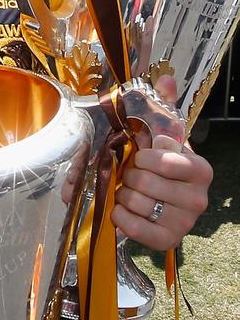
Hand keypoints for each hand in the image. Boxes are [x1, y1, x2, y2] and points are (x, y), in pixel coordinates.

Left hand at [112, 75, 212, 249]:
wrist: (164, 203)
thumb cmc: (162, 166)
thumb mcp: (165, 135)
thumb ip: (164, 106)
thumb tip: (165, 78)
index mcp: (200, 169)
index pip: (164, 159)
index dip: (144, 155)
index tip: (141, 154)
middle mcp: (199, 198)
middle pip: (146, 181)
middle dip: (129, 174)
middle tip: (130, 174)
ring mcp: (185, 223)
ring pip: (136, 202)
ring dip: (122, 194)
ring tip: (126, 190)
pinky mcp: (167, 241)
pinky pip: (133, 228)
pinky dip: (120, 217)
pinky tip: (121, 210)